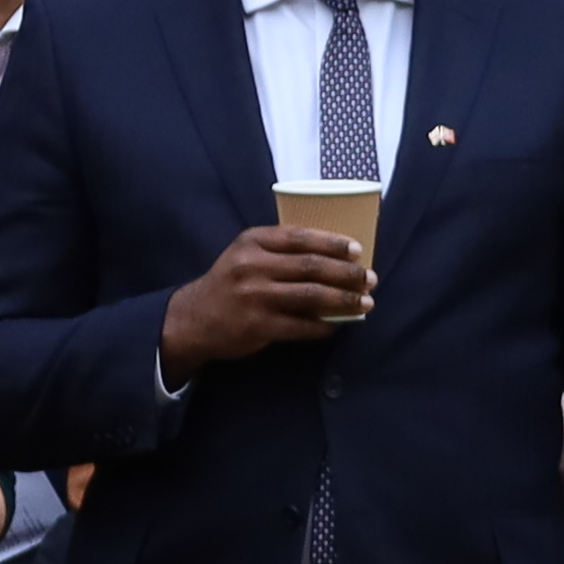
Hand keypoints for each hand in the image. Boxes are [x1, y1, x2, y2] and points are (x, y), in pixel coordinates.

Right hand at [160, 219, 372, 378]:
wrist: (194, 319)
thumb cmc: (231, 282)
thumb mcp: (247, 254)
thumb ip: (281, 250)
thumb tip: (335, 256)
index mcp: (253, 241)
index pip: (300, 237)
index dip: (333, 242)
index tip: (357, 249)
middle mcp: (252, 266)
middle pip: (311, 266)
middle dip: (347, 273)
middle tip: (370, 279)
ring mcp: (254, 296)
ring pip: (310, 296)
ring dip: (343, 300)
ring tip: (365, 303)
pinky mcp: (257, 325)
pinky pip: (300, 325)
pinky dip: (323, 326)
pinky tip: (336, 325)